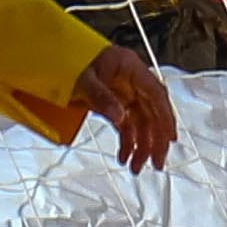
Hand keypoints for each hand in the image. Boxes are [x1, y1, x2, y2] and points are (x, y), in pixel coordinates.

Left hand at [68, 44, 177, 170]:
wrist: (57, 60)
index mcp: (130, 68)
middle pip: (152, 112)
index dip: (166, 117)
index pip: (156, 94)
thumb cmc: (71, 61)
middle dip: (155, 139)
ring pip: (141, 123)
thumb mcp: (84, 78)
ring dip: (141, 145)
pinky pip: (128, 125)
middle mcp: (132, 81)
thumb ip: (100, 96)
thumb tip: (119, 116)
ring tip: (136, 166)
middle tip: (156, 162)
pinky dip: (128, 142)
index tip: (169, 138)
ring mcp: (125, 93)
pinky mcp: (116, 104)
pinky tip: (124, 156)